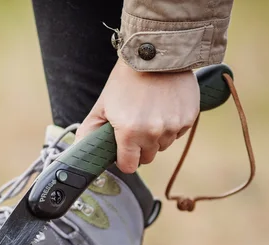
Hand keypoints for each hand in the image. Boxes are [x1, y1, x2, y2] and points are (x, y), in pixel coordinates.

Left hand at [76, 58, 199, 173]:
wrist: (156, 54)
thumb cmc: (125, 79)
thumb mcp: (103, 105)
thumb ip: (90, 131)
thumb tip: (80, 149)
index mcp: (129, 132)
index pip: (129, 166)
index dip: (124, 159)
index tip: (123, 150)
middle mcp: (153, 133)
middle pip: (147, 157)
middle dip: (140, 147)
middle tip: (136, 125)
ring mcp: (173, 126)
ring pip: (163, 145)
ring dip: (156, 136)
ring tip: (150, 112)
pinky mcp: (189, 118)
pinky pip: (178, 133)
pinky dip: (171, 125)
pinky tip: (164, 107)